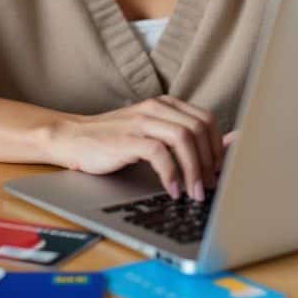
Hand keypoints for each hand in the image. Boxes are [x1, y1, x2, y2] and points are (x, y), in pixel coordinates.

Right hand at [45, 96, 222, 200]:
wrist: (73, 138)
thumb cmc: (114, 141)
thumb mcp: (152, 134)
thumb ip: (182, 138)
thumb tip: (224, 148)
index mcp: (165, 105)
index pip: (206, 119)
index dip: (218, 147)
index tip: (218, 172)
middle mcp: (156, 108)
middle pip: (199, 128)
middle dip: (209, 161)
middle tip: (207, 187)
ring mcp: (141, 122)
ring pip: (184, 138)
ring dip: (194, 169)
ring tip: (193, 192)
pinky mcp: (127, 139)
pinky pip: (159, 153)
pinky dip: (171, 174)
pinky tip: (171, 190)